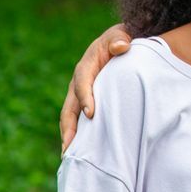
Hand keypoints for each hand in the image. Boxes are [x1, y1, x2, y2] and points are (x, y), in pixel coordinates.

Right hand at [58, 23, 131, 151]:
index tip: (91, 114)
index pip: (83, 83)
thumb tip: (122, 46)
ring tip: (70, 156)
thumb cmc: (120, 40)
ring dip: (69, 136)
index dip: (85, 98)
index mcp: (86, 67)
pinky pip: (79, 121)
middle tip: (69, 146)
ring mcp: (81, 96)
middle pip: (69, 107)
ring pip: (70, 117)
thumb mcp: (120, 34)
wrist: (119, 43)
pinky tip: (81, 152)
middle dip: (68, 127)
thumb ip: (119, 38)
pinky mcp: (86, 104)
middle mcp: (79, 83)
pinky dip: (78, 136)